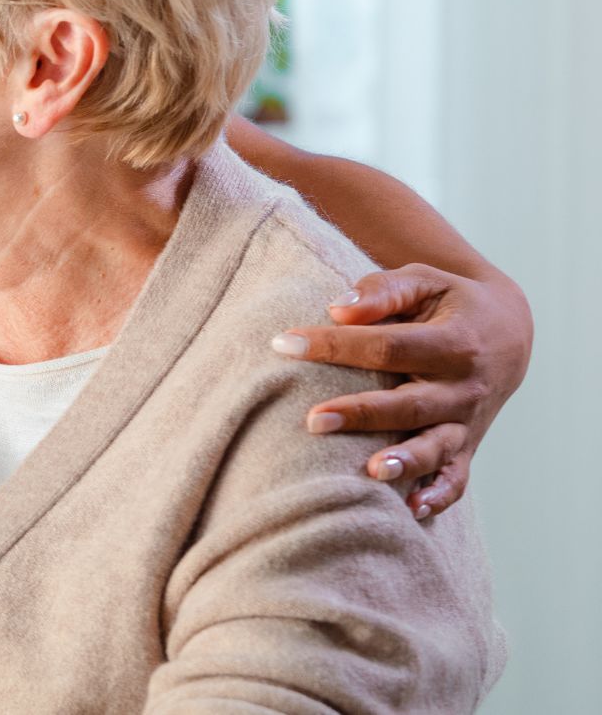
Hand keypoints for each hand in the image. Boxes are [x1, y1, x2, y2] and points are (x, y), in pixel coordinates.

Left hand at [272, 262, 532, 519]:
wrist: (507, 332)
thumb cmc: (448, 302)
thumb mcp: (424, 280)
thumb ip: (383, 291)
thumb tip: (338, 310)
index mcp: (454, 343)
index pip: (387, 346)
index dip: (335, 345)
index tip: (284, 344)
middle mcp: (464, 387)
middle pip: (410, 405)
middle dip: (361, 414)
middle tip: (313, 420)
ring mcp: (467, 422)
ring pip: (437, 448)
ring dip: (405, 462)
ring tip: (372, 472)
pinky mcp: (468, 446)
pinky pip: (457, 478)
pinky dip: (439, 496)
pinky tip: (411, 511)